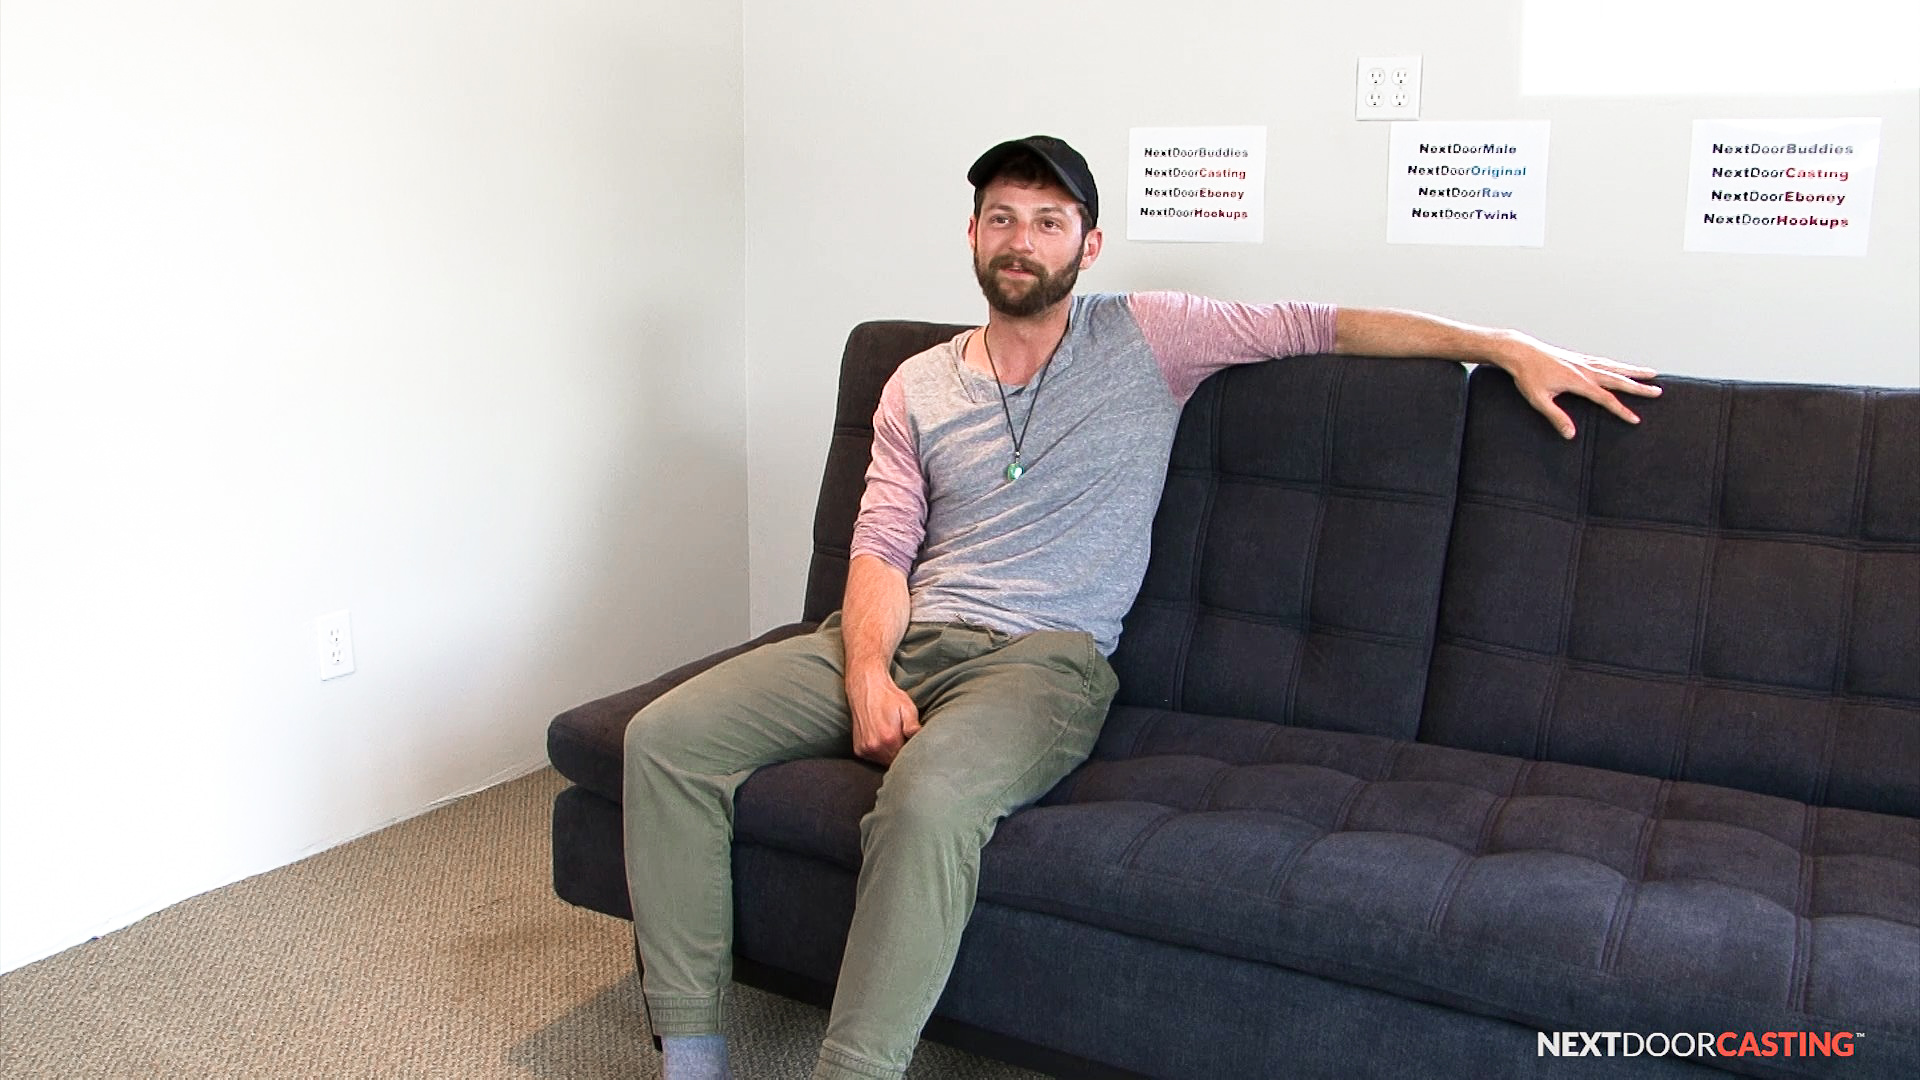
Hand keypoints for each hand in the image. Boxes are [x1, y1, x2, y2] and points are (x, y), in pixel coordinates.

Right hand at [846, 666, 919, 766]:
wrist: (867, 687)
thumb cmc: (889, 697)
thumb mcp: (908, 708)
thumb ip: (914, 727)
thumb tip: (921, 741)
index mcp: (889, 739)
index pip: (905, 758)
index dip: (911, 753)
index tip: (914, 746)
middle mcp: (875, 747)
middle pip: (894, 762)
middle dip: (901, 755)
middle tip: (905, 741)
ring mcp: (865, 749)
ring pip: (883, 762)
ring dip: (890, 755)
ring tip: (894, 739)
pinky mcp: (858, 749)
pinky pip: (873, 758)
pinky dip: (879, 752)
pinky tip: (882, 740)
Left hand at [1492, 331, 1660, 438]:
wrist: (1520, 351)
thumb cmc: (1527, 376)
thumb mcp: (1539, 399)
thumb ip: (1556, 417)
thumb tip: (1570, 435)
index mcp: (1578, 381)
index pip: (1606, 398)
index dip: (1621, 410)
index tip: (1636, 419)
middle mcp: (1585, 370)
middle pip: (1618, 379)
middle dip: (1639, 386)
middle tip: (1658, 391)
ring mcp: (1583, 362)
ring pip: (1615, 367)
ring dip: (1633, 371)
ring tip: (1651, 373)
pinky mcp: (1579, 358)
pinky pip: (1604, 362)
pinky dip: (1617, 365)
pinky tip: (1621, 367)